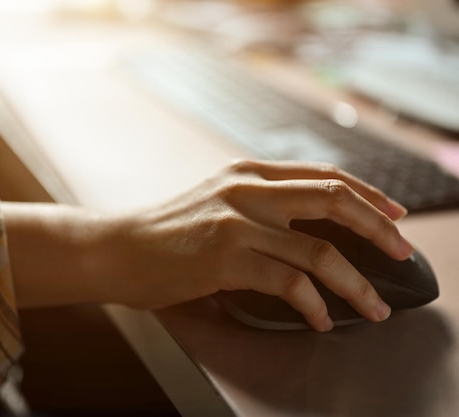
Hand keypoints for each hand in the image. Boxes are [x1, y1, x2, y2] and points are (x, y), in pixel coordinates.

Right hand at [99, 160, 411, 331]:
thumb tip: (306, 230)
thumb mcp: (216, 201)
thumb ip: (258, 205)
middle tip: (401, 250)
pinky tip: (320, 318)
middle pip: (334, 199)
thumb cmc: (166, 231)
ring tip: (371, 305)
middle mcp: (247, 190)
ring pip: (320, 251)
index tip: (392, 214)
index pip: (323, 175)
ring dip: (356, 283)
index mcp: (247, 172)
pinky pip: (290, 284)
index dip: (366, 194)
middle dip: (378, 228)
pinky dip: (314, 305)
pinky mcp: (226, 259)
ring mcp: (237, 223)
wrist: (118, 247)